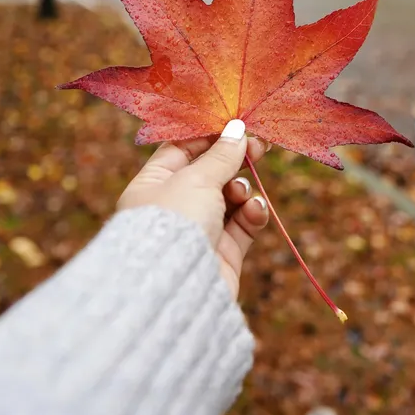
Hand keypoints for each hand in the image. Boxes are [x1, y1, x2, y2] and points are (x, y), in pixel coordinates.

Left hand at [117, 120, 269, 298]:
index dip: (211, 135)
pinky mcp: (222, 252)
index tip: (238, 125)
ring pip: (230, 197)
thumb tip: (238, 130)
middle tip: (261, 148)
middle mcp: (174, 206)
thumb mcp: (196, 179)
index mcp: (153, 184)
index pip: (183, 149)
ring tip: (242, 194)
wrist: (175, 288)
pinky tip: (254, 211)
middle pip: (211, 172)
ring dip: (243, 190)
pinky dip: (252, 214)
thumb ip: (221, 155)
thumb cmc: (174, 223)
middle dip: (235, 160)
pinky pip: (243, 224)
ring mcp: (199, 229)